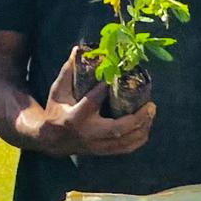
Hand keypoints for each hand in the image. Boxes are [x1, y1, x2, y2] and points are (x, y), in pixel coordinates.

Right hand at [29, 45, 154, 156]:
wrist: (50, 140)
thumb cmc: (56, 111)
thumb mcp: (57, 90)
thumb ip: (69, 71)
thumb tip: (78, 49)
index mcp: (74, 117)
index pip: (92, 101)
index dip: (104, 90)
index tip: (115, 76)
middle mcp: (88, 133)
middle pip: (117, 129)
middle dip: (137, 119)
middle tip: (151, 105)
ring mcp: (96, 145)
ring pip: (124, 142)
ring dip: (142, 129)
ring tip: (151, 113)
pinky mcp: (102, 151)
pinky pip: (125, 149)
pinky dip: (138, 140)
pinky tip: (146, 128)